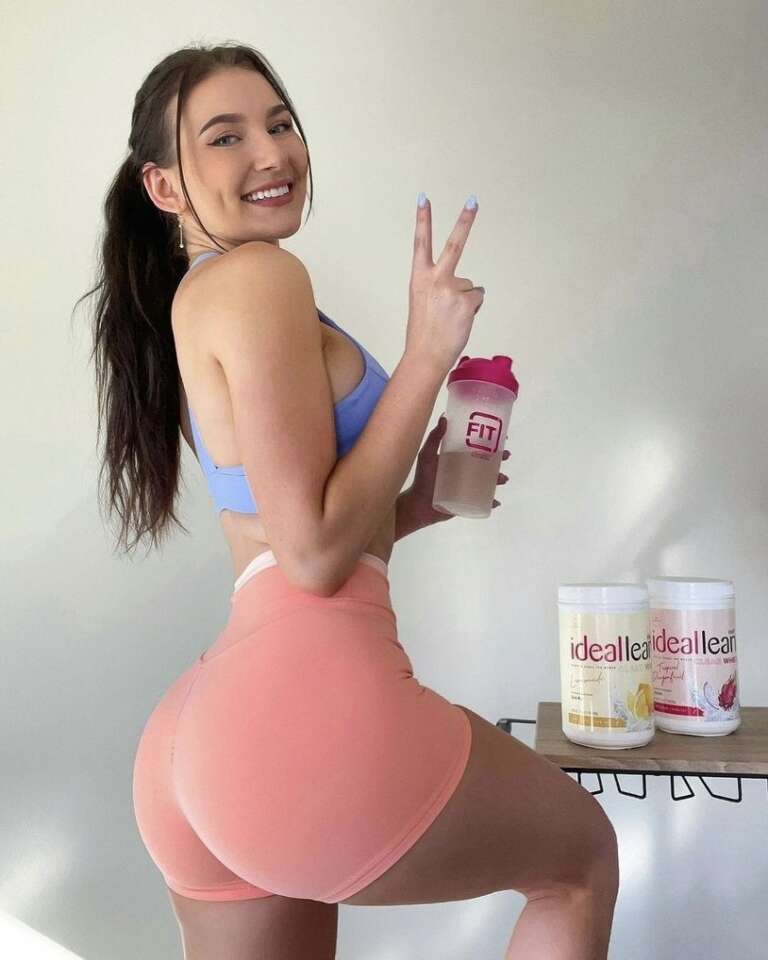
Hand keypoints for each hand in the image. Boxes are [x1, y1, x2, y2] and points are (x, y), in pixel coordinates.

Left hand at [404, 415, 509, 525]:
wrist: (418, 505)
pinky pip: (483, 500)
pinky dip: (492, 501)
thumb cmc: (422, 478)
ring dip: (498, 479)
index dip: (490, 441)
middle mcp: (464, 470)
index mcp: (457, 457)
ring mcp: (467, 486)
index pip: (477, 446)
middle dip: (499, 458)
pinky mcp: (467, 501)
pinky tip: (496, 501)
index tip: (502, 436)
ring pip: (488, 480)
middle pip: (486, 461)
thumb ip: (434, 437)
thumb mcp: (427, 455)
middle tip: (507, 455)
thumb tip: (445, 417)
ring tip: (502, 479)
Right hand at [406, 196, 484, 375]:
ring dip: (465, 302)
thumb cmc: (423, 332)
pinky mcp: (467, 301)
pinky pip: (478, 298)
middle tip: (473, 200)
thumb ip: (438, 286)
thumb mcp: (422, 302)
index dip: (422, 219)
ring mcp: (453, 289)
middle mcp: (436, 278)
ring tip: (450, 318)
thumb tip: (465, 286)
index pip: (420, 243)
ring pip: (470, 287)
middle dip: (465, 220)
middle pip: (455, 244)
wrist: (425, 355)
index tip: (424, 198)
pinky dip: (472, 310)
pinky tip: (460, 321)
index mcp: (419, 277)